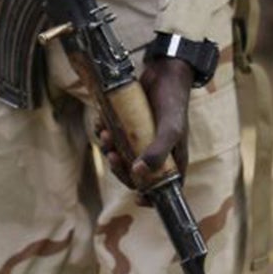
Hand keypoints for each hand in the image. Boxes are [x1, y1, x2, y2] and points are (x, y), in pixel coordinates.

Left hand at [97, 56, 193, 187]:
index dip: (151, 198)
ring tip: (105, 133)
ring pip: (120, 157)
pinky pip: (113, 138)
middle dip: (119, 168)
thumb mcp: (170, 129)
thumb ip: (158, 152)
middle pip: (134, 175)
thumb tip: (138, 172)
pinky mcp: (128, 128)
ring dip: (108, 148)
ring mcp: (140, 141)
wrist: (164, 74)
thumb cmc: (172, 102)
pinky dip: (104, 133)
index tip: (137, 200)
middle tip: (111, 155)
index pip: (163, 188)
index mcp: (171, 160)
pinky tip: (100, 122)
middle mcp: (155, 154)